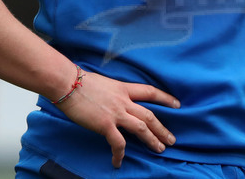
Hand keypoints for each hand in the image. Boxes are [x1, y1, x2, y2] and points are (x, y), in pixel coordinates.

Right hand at [56, 70, 179, 167]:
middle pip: (149, 115)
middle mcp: (123, 100)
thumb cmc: (80, 81)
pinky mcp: (105, 124)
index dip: (165, 98)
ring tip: (159, 149)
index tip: (177, 104)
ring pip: (141, 127)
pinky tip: (118, 162)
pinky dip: (120, 154)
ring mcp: (115, 113)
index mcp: (123, 88)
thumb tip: (114, 100)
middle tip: (171, 139)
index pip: (150, 92)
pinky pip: (118, 142)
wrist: (67, 83)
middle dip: (162, 128)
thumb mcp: (104, 83)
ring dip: (152, 139)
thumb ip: (113, 92)